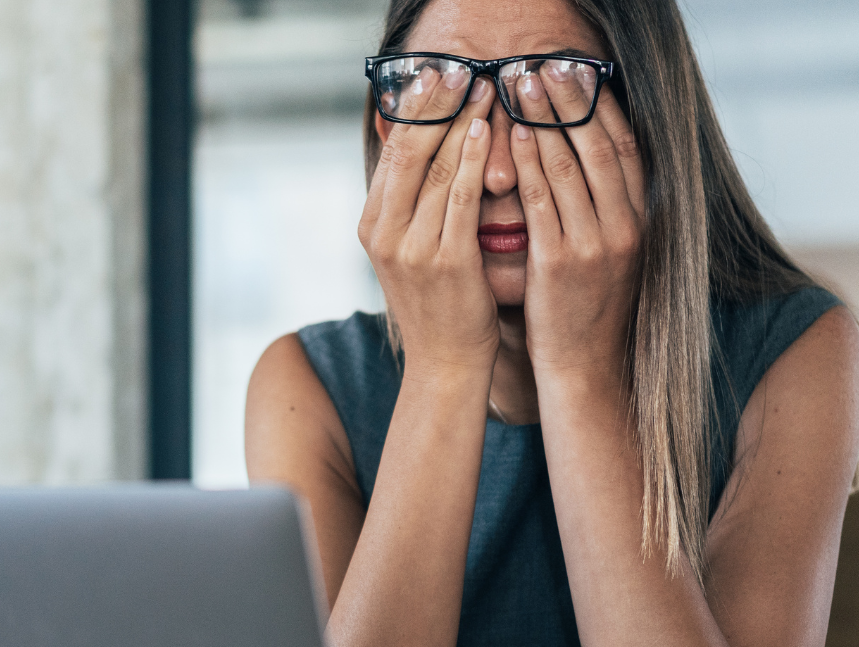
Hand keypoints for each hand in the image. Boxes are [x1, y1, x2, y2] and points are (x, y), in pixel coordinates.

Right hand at [358, 72, 500, 380]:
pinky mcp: (446, 261)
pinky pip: (461, 198)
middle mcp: (383, 233)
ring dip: (463, 122)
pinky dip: (474, 160)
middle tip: (460, 70)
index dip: (414, 110)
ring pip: (437, 168)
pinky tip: (487, 132)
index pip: (392, 153)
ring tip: (485, 89)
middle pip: (409, 152)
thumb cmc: (438, 303)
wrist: (446, 363)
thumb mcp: (410, 249)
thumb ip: (412, 204)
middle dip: (437, 106)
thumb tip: (423, 150)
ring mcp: (412, 248)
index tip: (436, 76)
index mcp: (371, 225)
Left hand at [509, 63, 646, 379]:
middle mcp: (626, 227)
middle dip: (571, 101)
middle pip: (599, 147)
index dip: (603, 106)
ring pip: (571, 167)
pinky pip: (543, 202)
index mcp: (640, 221)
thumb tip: (585, 161)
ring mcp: (596, 245)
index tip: (582, 73)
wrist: (586, 368)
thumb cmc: (586, 308)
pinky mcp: (562, 263)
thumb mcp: (609, 253)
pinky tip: (515, 136)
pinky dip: (530, 165)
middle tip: (545, 66)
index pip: (625, 148)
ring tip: (522, 85)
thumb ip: (602, 208)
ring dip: (545, 120)